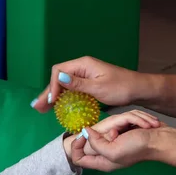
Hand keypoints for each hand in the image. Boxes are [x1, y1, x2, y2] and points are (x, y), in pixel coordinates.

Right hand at [32, 56, 154, 112]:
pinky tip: (57, 108)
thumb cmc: (121, 87)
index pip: (59, 71)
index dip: (52, 86)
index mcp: (83, 64)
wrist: (138, 90)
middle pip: (58, 78)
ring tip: (42, 110)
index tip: (52, 102)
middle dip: (47, 93)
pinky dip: (63, 98)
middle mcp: (81, 68)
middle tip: (37, 107)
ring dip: (53, 97)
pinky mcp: (88, 84)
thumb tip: (58, 77)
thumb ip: (77, 84)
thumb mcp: (98, 88)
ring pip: (63, 85)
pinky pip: (71, 90)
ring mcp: (84, 76)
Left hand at [63, 110, 161, 160]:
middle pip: (90, 142)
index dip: (76, 146)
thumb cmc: (139, 147)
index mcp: (103, 161)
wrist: (162, 140)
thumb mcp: (113, 150)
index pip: (78, 158)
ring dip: (116, 125)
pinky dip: (126, 122)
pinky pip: (117, 123)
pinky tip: (137, 125)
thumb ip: (96, 144)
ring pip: (104, 130)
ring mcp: (117, 142)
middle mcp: (107, 152)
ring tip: (129, 130)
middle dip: (100, 133)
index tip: (84, 134)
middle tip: (116, 134)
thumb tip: (86, 131)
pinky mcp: (125, 132)